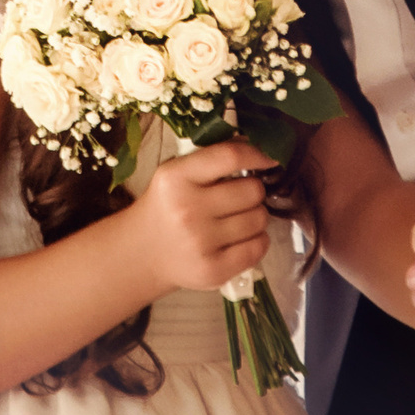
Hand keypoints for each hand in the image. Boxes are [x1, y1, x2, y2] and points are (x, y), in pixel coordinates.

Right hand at [126, 140, 273, 292]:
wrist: (143, 252)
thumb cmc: (167, 205)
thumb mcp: (176, 173)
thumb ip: (211, 158)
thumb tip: (253, 144)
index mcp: (176, 178)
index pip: (229, 157)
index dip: (257, 154)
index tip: (270, 159)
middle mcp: (187, 210)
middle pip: (252, 191)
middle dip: (253, 191)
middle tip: (241, 197)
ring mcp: (201, 243)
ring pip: (259, 219)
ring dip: (256, 216)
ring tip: (238, 218)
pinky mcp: (214, 270)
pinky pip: (259, 247)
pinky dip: (257, 240)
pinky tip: (240, 238)